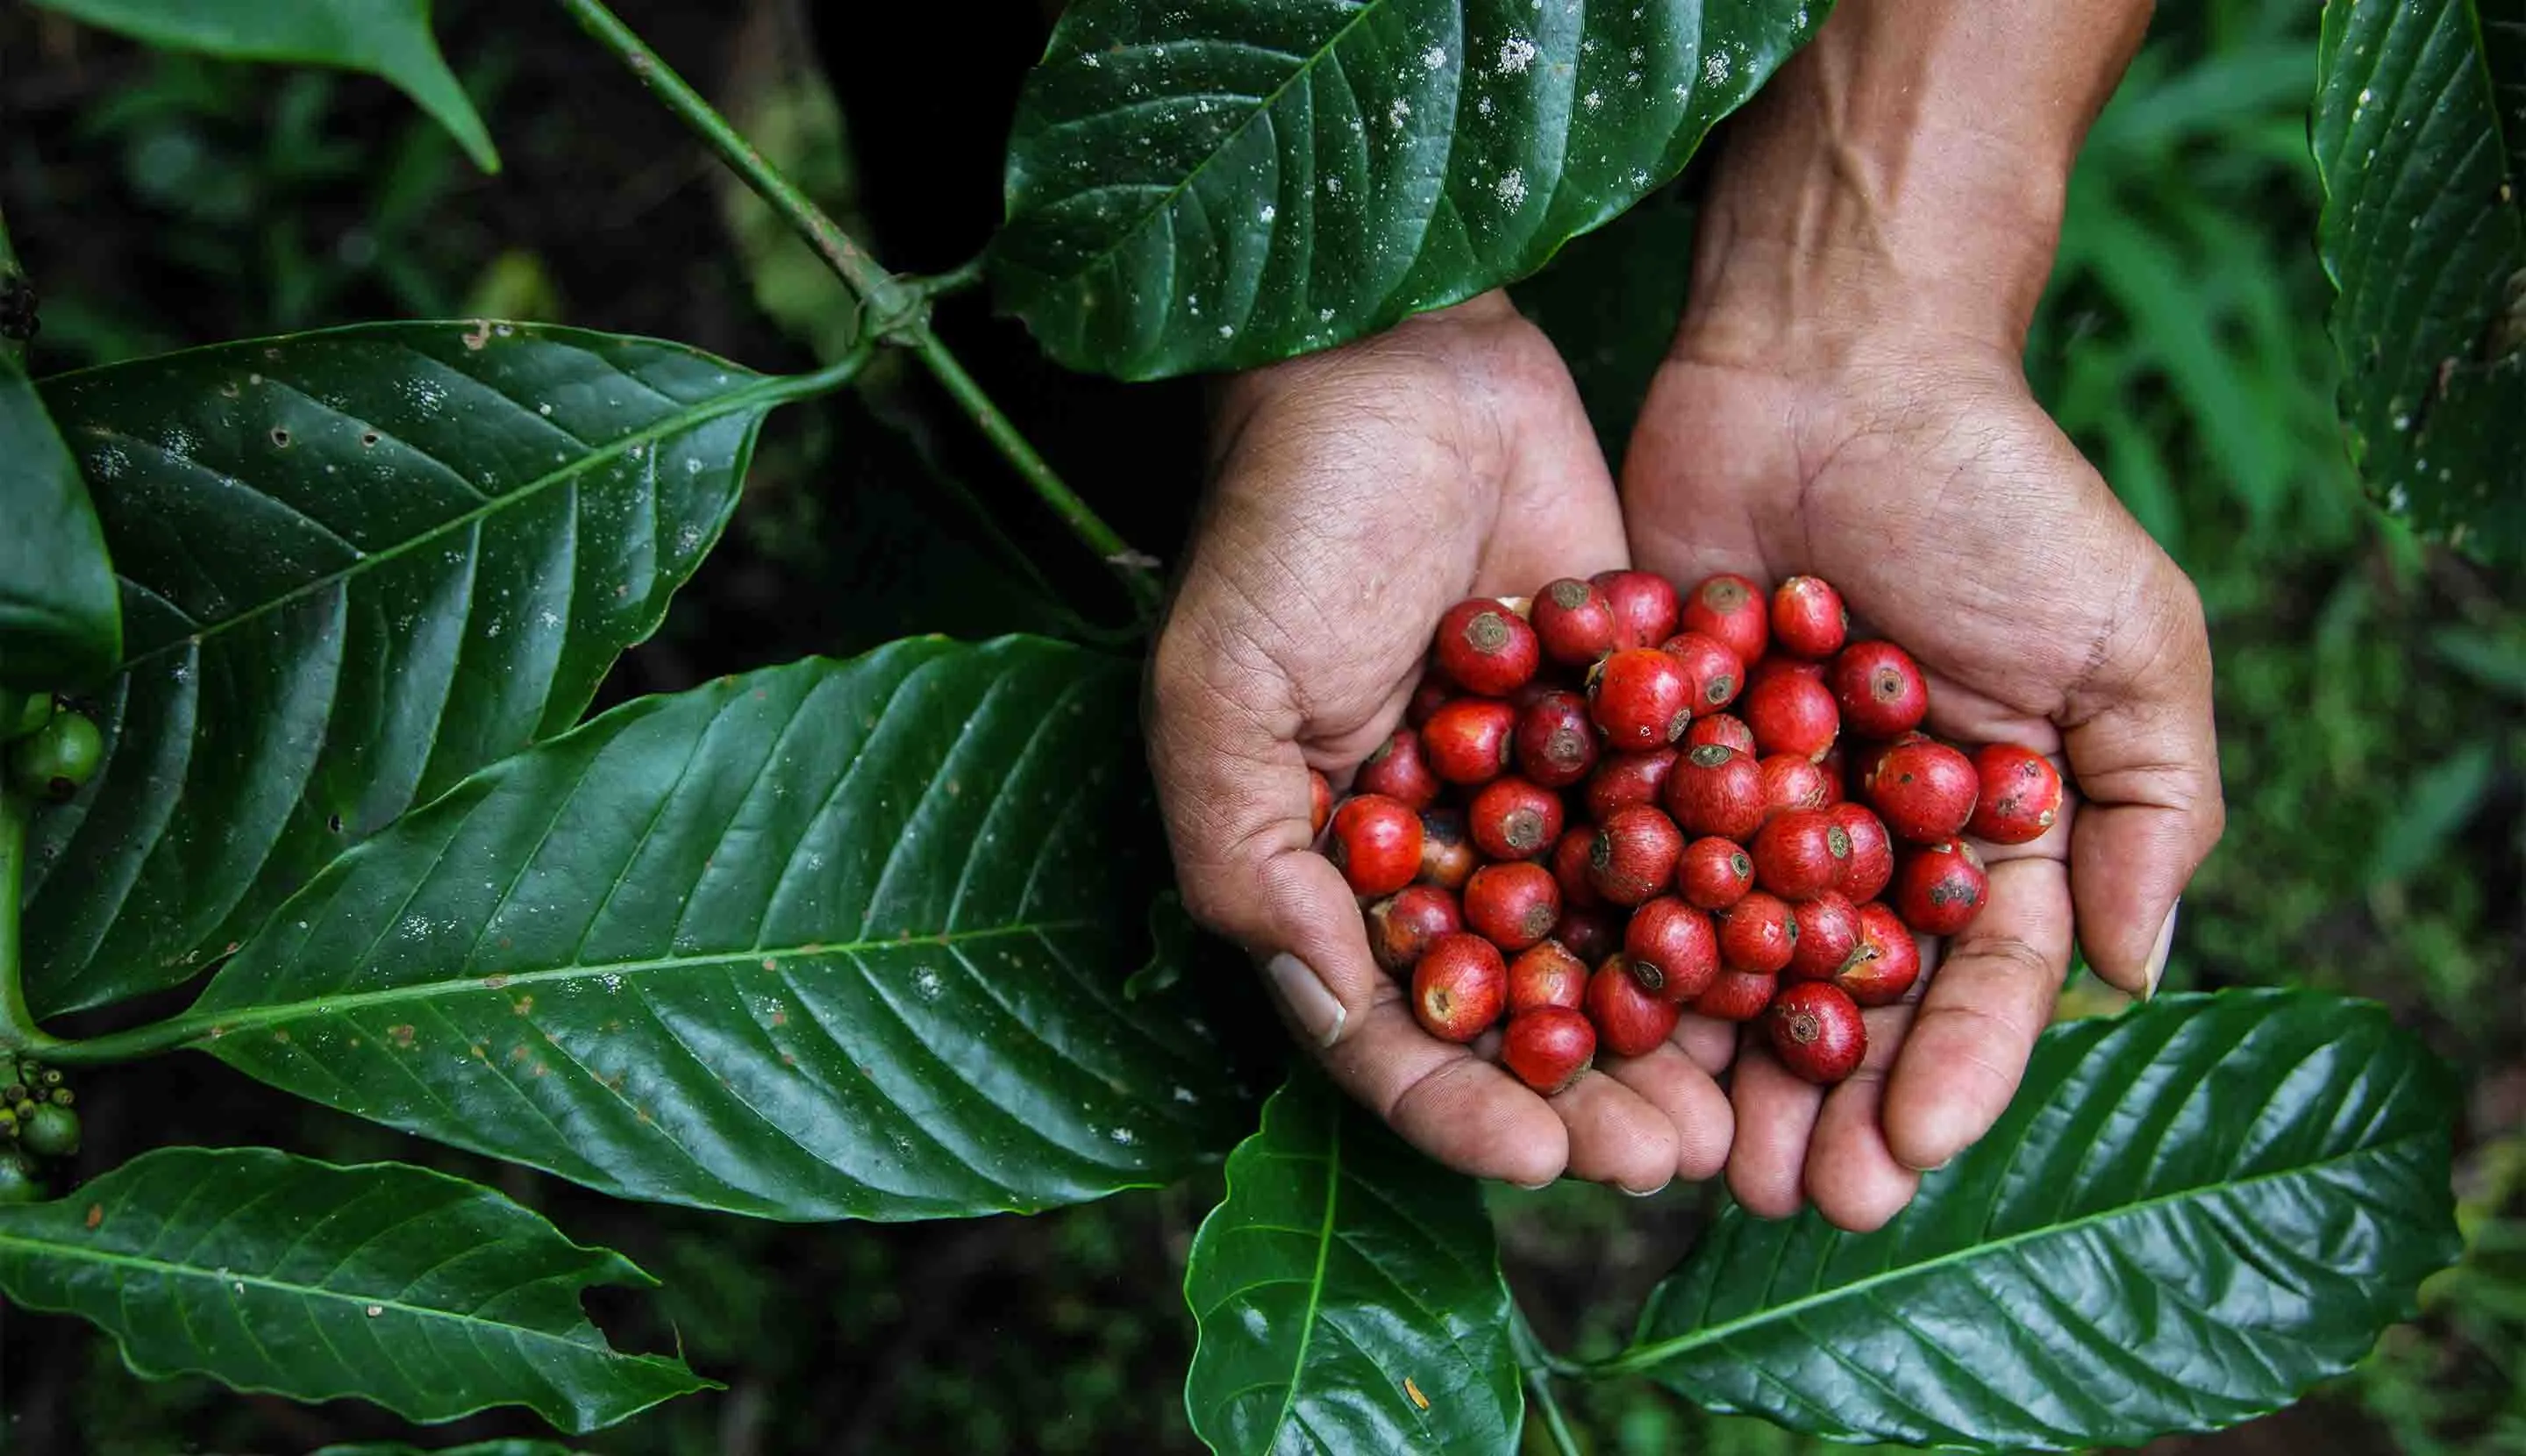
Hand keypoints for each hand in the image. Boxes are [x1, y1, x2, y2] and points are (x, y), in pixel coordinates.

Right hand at [1148, 293, 1734, 1192]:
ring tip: (1749, 1099)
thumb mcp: (1223, 689)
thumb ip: (1253, 853)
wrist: (1406, 357)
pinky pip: (1685, 828)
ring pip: (1616, 942)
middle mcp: (1440, 853)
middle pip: (1519, 1010)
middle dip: (1591, 1093)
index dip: (1457, 1103)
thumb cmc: (1283, 522)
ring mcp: (1541, 795)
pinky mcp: (1631, 726)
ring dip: (1677, 1028)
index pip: (1387, 1025)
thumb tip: (1335, 1008)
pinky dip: (1738, 892)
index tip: (1540, 1158)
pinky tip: (1803, 950)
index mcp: (1331, 868)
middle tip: (1673, 1157)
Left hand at [1622, 322, 2222, 1230]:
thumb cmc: (1998, 492)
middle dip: (1826, 1104)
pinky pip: (1627, 867)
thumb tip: (2142, 974)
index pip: (1978, 979)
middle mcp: (1860, 837)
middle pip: (1843, 1000)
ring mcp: (1746, 801)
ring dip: (1716, 1066)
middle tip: (1793, 1200)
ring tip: (1694, 1161)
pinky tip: (1594, 1032)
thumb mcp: (2124, 637)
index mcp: (1984, 831)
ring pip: (1729, 961)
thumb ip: (2151, 802)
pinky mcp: (1643, 753)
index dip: (1954, 1072)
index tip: (1915, 1157)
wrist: (1834, 361)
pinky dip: (1614, 949)